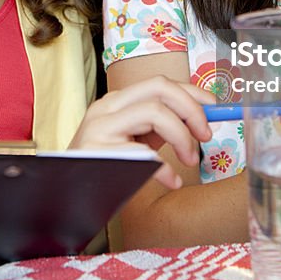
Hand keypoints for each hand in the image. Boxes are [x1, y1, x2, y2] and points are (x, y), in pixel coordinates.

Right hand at [69, 76, 214, 188]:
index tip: (215, 108)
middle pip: (159, 88)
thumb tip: (202, 116)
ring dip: (182, 137)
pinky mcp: (97, 153)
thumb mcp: (135, 140)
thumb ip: (161, 126)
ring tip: (189, 161)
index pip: (160, 83)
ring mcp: (98, 128)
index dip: (192, 93)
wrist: (65, 196)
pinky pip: (143, 153)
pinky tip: (170, 180)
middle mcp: (105, 108)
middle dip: (192, 110)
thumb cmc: (106, 169)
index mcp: (116, 102)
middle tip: (206, 136)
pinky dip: (165, 168)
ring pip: (154, 112)